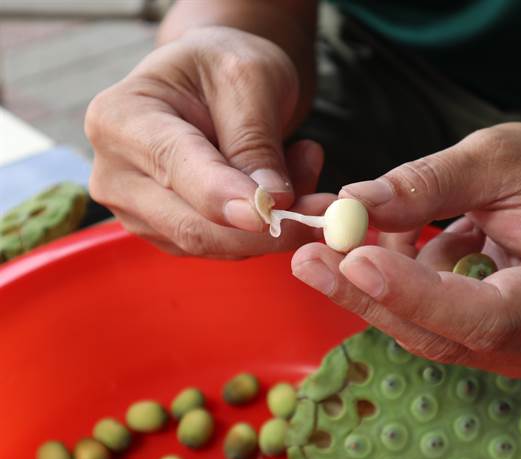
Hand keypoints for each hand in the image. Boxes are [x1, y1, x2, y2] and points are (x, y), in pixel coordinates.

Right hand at [85, 26, 330, 257]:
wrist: (210, 85)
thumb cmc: (224, 69)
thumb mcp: (249, 78)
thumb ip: (255, 139)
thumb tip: (271, 202)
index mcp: (122, 118)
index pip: (174, 165)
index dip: (224, 195)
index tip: (273, 212)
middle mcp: (115, 172)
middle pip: (189, 224)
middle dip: (265, 227)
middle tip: (325, 208)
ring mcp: (136, 211)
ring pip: (212, 244)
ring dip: (272, 224)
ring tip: (305, 165)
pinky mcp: (165, 233)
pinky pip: (221, 248)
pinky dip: (262, 228)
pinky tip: (283, 187)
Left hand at [292, 123, 520, 376]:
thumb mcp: (500, 156)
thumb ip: (430, 182)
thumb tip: (354, 202)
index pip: (488, 314)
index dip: (416, 294)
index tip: (355, 259)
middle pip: (445, 336)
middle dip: (370, 295)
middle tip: (308, 257)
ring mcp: (520, 350)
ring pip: (427, 335)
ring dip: (373, 287)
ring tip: (342, 235)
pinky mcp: (488, 346)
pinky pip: (425, 325)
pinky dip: (394, 285)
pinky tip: (384, 244)